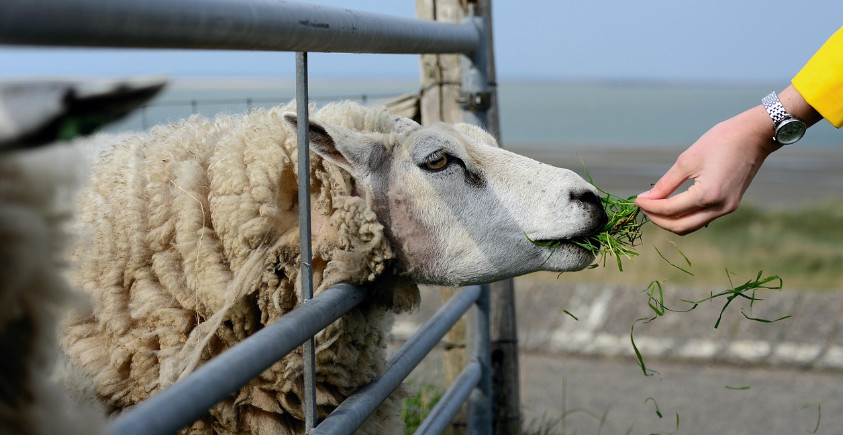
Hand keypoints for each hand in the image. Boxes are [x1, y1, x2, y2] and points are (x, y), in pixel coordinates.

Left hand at [635, 85, 820, 234]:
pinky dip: (685, 215)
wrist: (755, 135)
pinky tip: (673, 204)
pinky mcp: (730, 205)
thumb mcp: (687, 160)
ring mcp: (727, 209)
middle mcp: (719, 208)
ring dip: (670, 220)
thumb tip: (647, 199)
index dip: (649, 207)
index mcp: (708, 195)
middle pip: (680, 227)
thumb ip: (665, 183)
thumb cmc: (721, 141)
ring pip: (691, 226)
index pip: (670, 210)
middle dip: (657, 219)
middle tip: (643, 206)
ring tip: (655, 206)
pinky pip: (702, 218)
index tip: (636, 200)